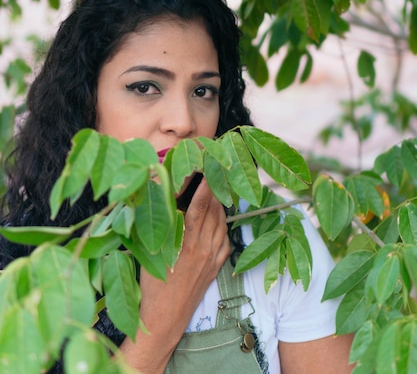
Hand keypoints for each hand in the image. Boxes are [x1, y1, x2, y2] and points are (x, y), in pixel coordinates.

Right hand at [119, 177, 229, 372]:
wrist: (165, 317)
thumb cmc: (152, 284)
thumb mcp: (151, 251)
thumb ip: (160, 226)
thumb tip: (161, 202)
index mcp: (186, 241)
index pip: (200, 205)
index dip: (205, 186)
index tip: (207, 170)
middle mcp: (203, 247)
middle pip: (213, 211)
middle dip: (214, 191)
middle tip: (213, 175)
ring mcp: (212, 258)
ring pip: (221, 224)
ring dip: (220, 207)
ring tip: (216, 194)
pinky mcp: (215, 267)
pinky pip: (225, 241)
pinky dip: (223, 226)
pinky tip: (219, 221)